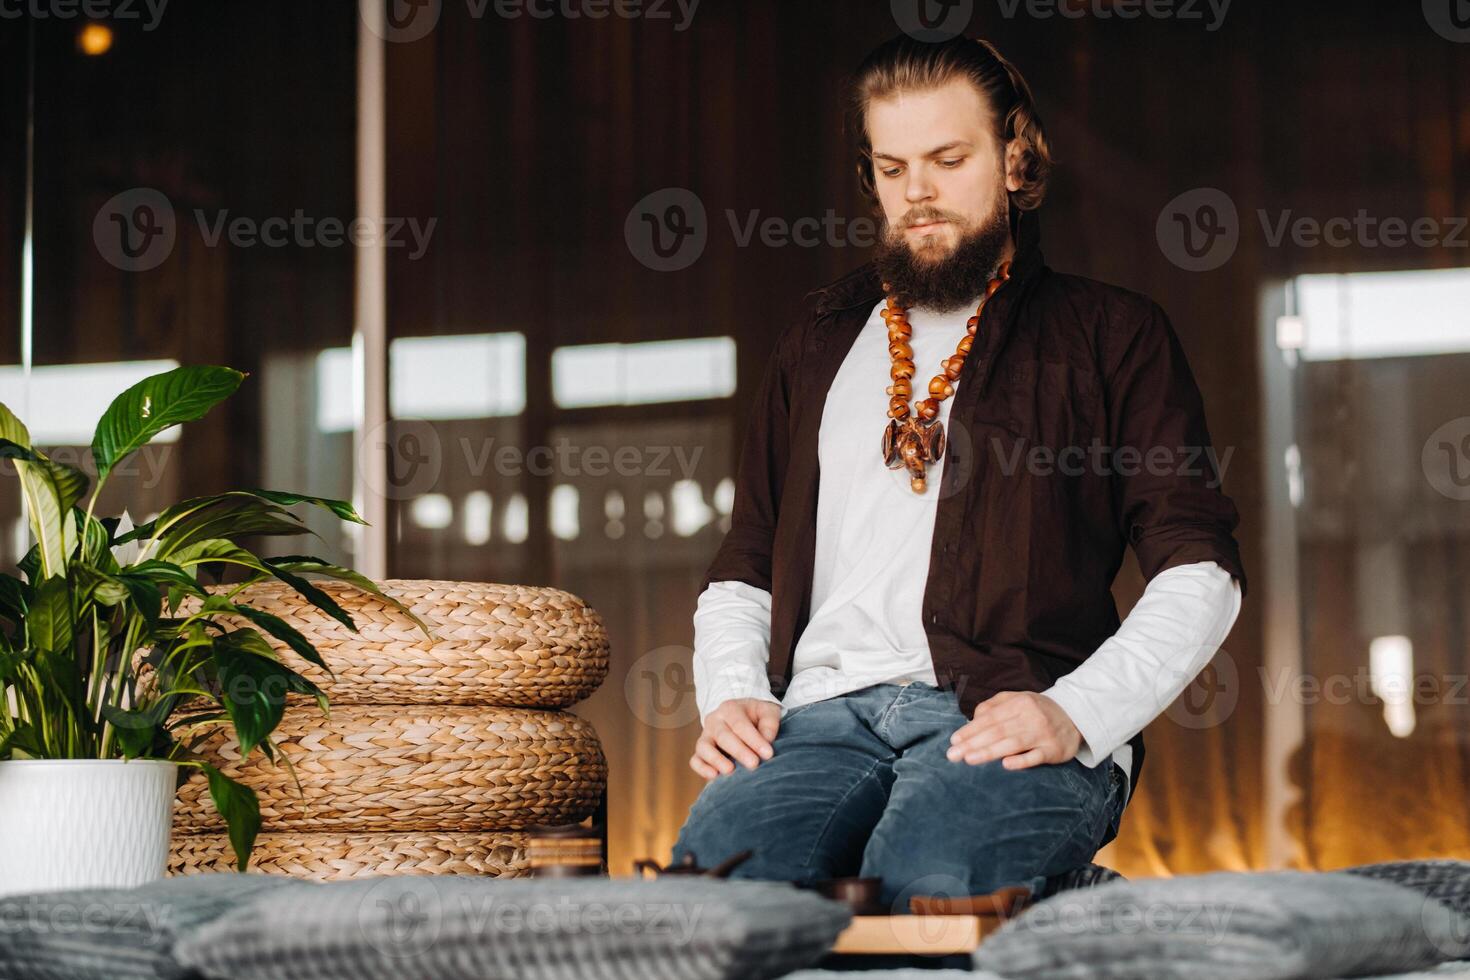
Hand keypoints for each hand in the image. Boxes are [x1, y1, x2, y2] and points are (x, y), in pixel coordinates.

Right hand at [689, 698, 780, 779]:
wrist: (744, 718)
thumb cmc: (757, 716)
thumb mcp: (767, 712)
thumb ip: (769, 723)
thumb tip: (767, 740)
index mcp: (730, 708)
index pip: (740, 724)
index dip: (754, 740)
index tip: (768, 754)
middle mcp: (714, 721)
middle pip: (723, 736)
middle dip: (739, 751)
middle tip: (754, 764)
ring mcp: (705, 736)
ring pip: (704, 747)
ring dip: (716, 760)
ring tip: (730, 771)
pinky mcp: (701, 752)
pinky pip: (695, 760)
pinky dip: (702, 769)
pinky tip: (714, 777)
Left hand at [946, 691, 1081, 769]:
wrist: (1075, 718)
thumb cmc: (1037, 711)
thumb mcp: (1017, 700)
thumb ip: (993, 706)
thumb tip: (972, 720)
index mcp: (1019, 703)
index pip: (990, 718)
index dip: (971, 729)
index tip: (954, 740)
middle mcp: (1031, 717)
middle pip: (998, 731)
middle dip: (973, 743)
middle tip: (953, 755)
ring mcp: (1043, 734)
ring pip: (1013, 744)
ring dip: (989, 752)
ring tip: (969, 759)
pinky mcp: (1054, 750)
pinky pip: (1036, 757)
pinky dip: (1021, 761)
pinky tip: (1006, 765)